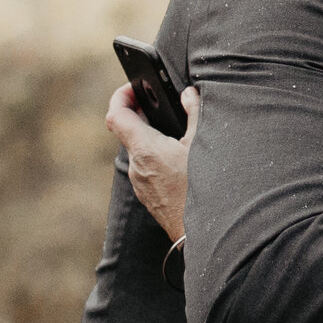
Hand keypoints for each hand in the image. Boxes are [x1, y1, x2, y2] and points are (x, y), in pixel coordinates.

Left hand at [107, 82, 198, 243]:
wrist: (206, 235)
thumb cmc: (205, 190)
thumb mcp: (204, 144)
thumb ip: (195, 113)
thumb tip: (188, 94)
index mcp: (145, 149)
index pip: (116, 115)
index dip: (121, 96)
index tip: (134, 87)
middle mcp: (137, 167)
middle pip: (129, 132)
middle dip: (143, 115)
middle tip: (162, 105)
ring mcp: (142, 185)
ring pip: (140, 152)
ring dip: (153, 138)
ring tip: (178, 133)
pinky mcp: (150, 198)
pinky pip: (148, 170)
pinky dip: (158, 157)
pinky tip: (182, 161)